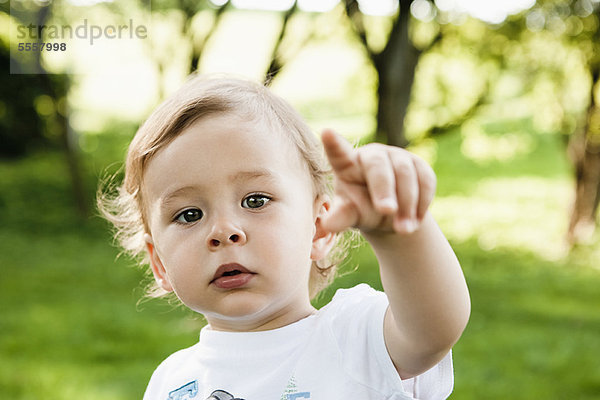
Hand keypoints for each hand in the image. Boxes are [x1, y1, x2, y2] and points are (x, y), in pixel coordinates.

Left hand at [320, 129, 435, 234]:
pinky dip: (422, 203)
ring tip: (403, 229)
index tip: (326, 133)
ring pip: (405, 173)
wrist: (391, 214)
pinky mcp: (419, 164)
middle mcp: (371, 155)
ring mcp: (396, 156)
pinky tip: (414, 221)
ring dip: (406, 204)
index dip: (333, 143)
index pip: (338, 153)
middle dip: (384, 189)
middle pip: (378, 166)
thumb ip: (341, 217)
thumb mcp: (350, 215)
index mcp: (347, 165)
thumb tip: (327, 225)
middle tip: (386, 211)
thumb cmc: (362, 210)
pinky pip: (425, 180)